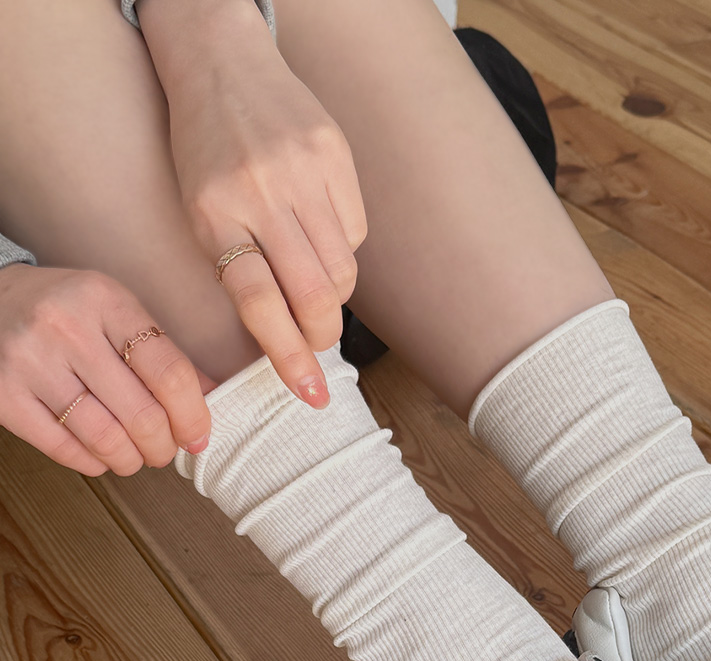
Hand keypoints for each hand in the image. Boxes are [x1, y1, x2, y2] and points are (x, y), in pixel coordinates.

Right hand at [0, 264, 210, 475]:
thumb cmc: (67, 311)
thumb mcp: (118, 313)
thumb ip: (163, 354)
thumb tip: (213, 400)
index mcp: (105, 301)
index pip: (169, 373)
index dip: (193, 417)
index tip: (198, 437)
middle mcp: (66, 329)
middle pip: (141, 414)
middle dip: (163, 447)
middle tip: (164, 450)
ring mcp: (30, 363)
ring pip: (104, 438)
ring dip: (131, 460)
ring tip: (135, 456)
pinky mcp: (4, 396)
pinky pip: (64, 449)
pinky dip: (93, 462)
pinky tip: (101, 455)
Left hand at [141, 0, 366, 407]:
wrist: (220, 63)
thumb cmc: (204, 153)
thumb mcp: (199, 212)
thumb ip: (237, 268)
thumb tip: (283, 337)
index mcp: (215, 212)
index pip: (260, 302)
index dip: (288, 355)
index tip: (308, 392)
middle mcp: (262, 190)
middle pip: (314, 292)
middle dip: (322, 334)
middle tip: (318, 345)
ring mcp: (304, 169)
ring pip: (342, 268)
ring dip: (333, 296)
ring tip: (314, 288)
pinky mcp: (336, 153)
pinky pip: (355, 230)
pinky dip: (342, 249)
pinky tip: (320, 233)